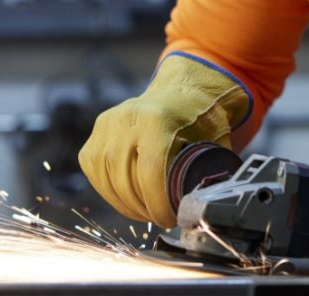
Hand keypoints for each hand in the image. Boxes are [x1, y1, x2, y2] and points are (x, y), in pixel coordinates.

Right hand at [78, 53, 249, 227]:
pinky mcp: (98, 128)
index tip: (169, 218)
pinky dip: (108, 187)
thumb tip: (203, 210)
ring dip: (124, 202)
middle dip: (141, 208)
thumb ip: (208, 175)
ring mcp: (108, 122)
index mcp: (158, 120)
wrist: (183, 91)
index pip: (149, 173)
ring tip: (145, 210)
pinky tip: (127, 196)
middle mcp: (127, 118)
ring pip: (105, 177)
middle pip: (124, 179)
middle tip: (159, 217)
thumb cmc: (201, 121)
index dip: (157, 204)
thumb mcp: (214, 144)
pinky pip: (94, 168)